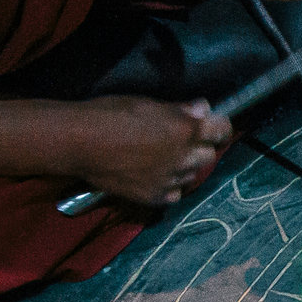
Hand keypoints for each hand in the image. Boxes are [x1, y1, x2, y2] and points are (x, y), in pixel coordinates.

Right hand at [68, 96, 230, 206]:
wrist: (78, 142)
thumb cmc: (109, 114)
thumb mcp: (147, 104)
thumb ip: (180, 110)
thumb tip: (203, 108)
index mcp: (186, 130)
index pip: (222, 130)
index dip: (218, 126)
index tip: (212, 125)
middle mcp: (183, 157)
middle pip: (208, 155)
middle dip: (199, 147)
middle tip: (180, 140)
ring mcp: (170, 179)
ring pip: (190, 174)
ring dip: (182, 166)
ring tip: (159, 157)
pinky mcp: (155, 197)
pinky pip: (174, 193)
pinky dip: (168, 186)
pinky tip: (152, 175)